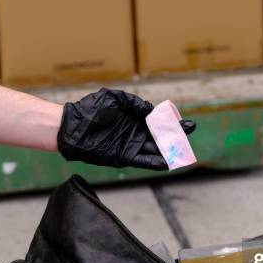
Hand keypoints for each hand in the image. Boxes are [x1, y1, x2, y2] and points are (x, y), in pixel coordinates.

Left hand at [57, 88, 195, 169]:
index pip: (159, 122)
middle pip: (161, 137)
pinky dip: (155, 162)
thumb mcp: (116, 99)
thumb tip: (153, 111)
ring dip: (169, 151)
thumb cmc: (91, 109)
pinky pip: (142, 161)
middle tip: (190, 136)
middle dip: (177, 137)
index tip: (186, 123)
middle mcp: (135, 134)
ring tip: (184, 151)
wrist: (73, 126)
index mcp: (135, 120)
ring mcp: (130, 145)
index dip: (174, 123)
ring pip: (155, 150)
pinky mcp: (123, 156)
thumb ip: (136, 104)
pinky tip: (167, 163)